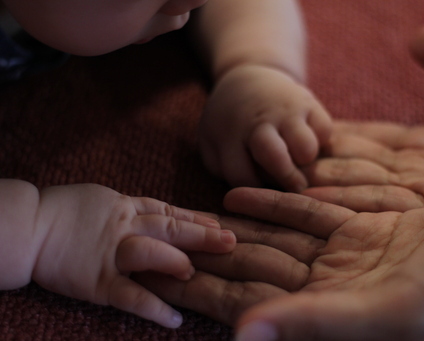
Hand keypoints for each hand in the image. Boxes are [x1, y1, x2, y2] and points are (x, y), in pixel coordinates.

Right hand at [31, 183, 235, 327]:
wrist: (29, 228)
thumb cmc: (68, 210)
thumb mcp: (106, 198)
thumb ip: (137, 206)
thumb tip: (168, 213)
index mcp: (128, 208)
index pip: (170, 212)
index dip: (198, 218)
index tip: (223, 224)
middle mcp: (124, 228)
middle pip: (169, 228)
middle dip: (201, 235)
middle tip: (230, 242)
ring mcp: (111, 254)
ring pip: (150, 253)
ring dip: (175, 262)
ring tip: (195, 273)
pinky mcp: (97, 282)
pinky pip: (130, 295)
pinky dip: (153, 308)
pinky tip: (174, 319)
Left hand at [138, 187, 423, 339]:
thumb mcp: (390, 310)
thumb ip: (316, 324)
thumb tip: (243, 338)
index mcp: (327, 314)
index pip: (247, 301)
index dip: (201, 290)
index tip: (157, 277)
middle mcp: (329, 288)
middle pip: (250, 269)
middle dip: (205, 257)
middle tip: (158, 243)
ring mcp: (343, 256)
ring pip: (270, 240)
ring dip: (228, 228)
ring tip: (185, 218)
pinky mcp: (361, 229)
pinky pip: (303, 214)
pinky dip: (269, 205)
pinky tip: (234, 195)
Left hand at [199, 64, 331, 191]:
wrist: (249, 80)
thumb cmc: (231, 124)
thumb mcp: (212, 144)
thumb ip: (223, 169)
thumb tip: (251, 194)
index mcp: (230, 136)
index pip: (243, 178)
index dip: (254, 192)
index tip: (261, 192)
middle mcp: (258, 122)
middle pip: (276, 160)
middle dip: (287, 181)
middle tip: (295, 190)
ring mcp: (285, 111)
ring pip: (306, 148)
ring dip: (306, 161)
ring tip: (299, 161)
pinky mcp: (309, 102)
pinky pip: (324, 131)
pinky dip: (320, 141)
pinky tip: (307, 142)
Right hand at [302, 27, 423, 210]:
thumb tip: (417, 38)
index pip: (371, 141)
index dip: (338, 136)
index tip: (304, 132)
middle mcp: (422, 178)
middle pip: (356, 168)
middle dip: (317, 166)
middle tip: (279, 160)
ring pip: (358, 190)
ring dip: (319, 188)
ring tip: (286, 180)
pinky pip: (376, 211)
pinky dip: (339, 205)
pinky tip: (308, 196)